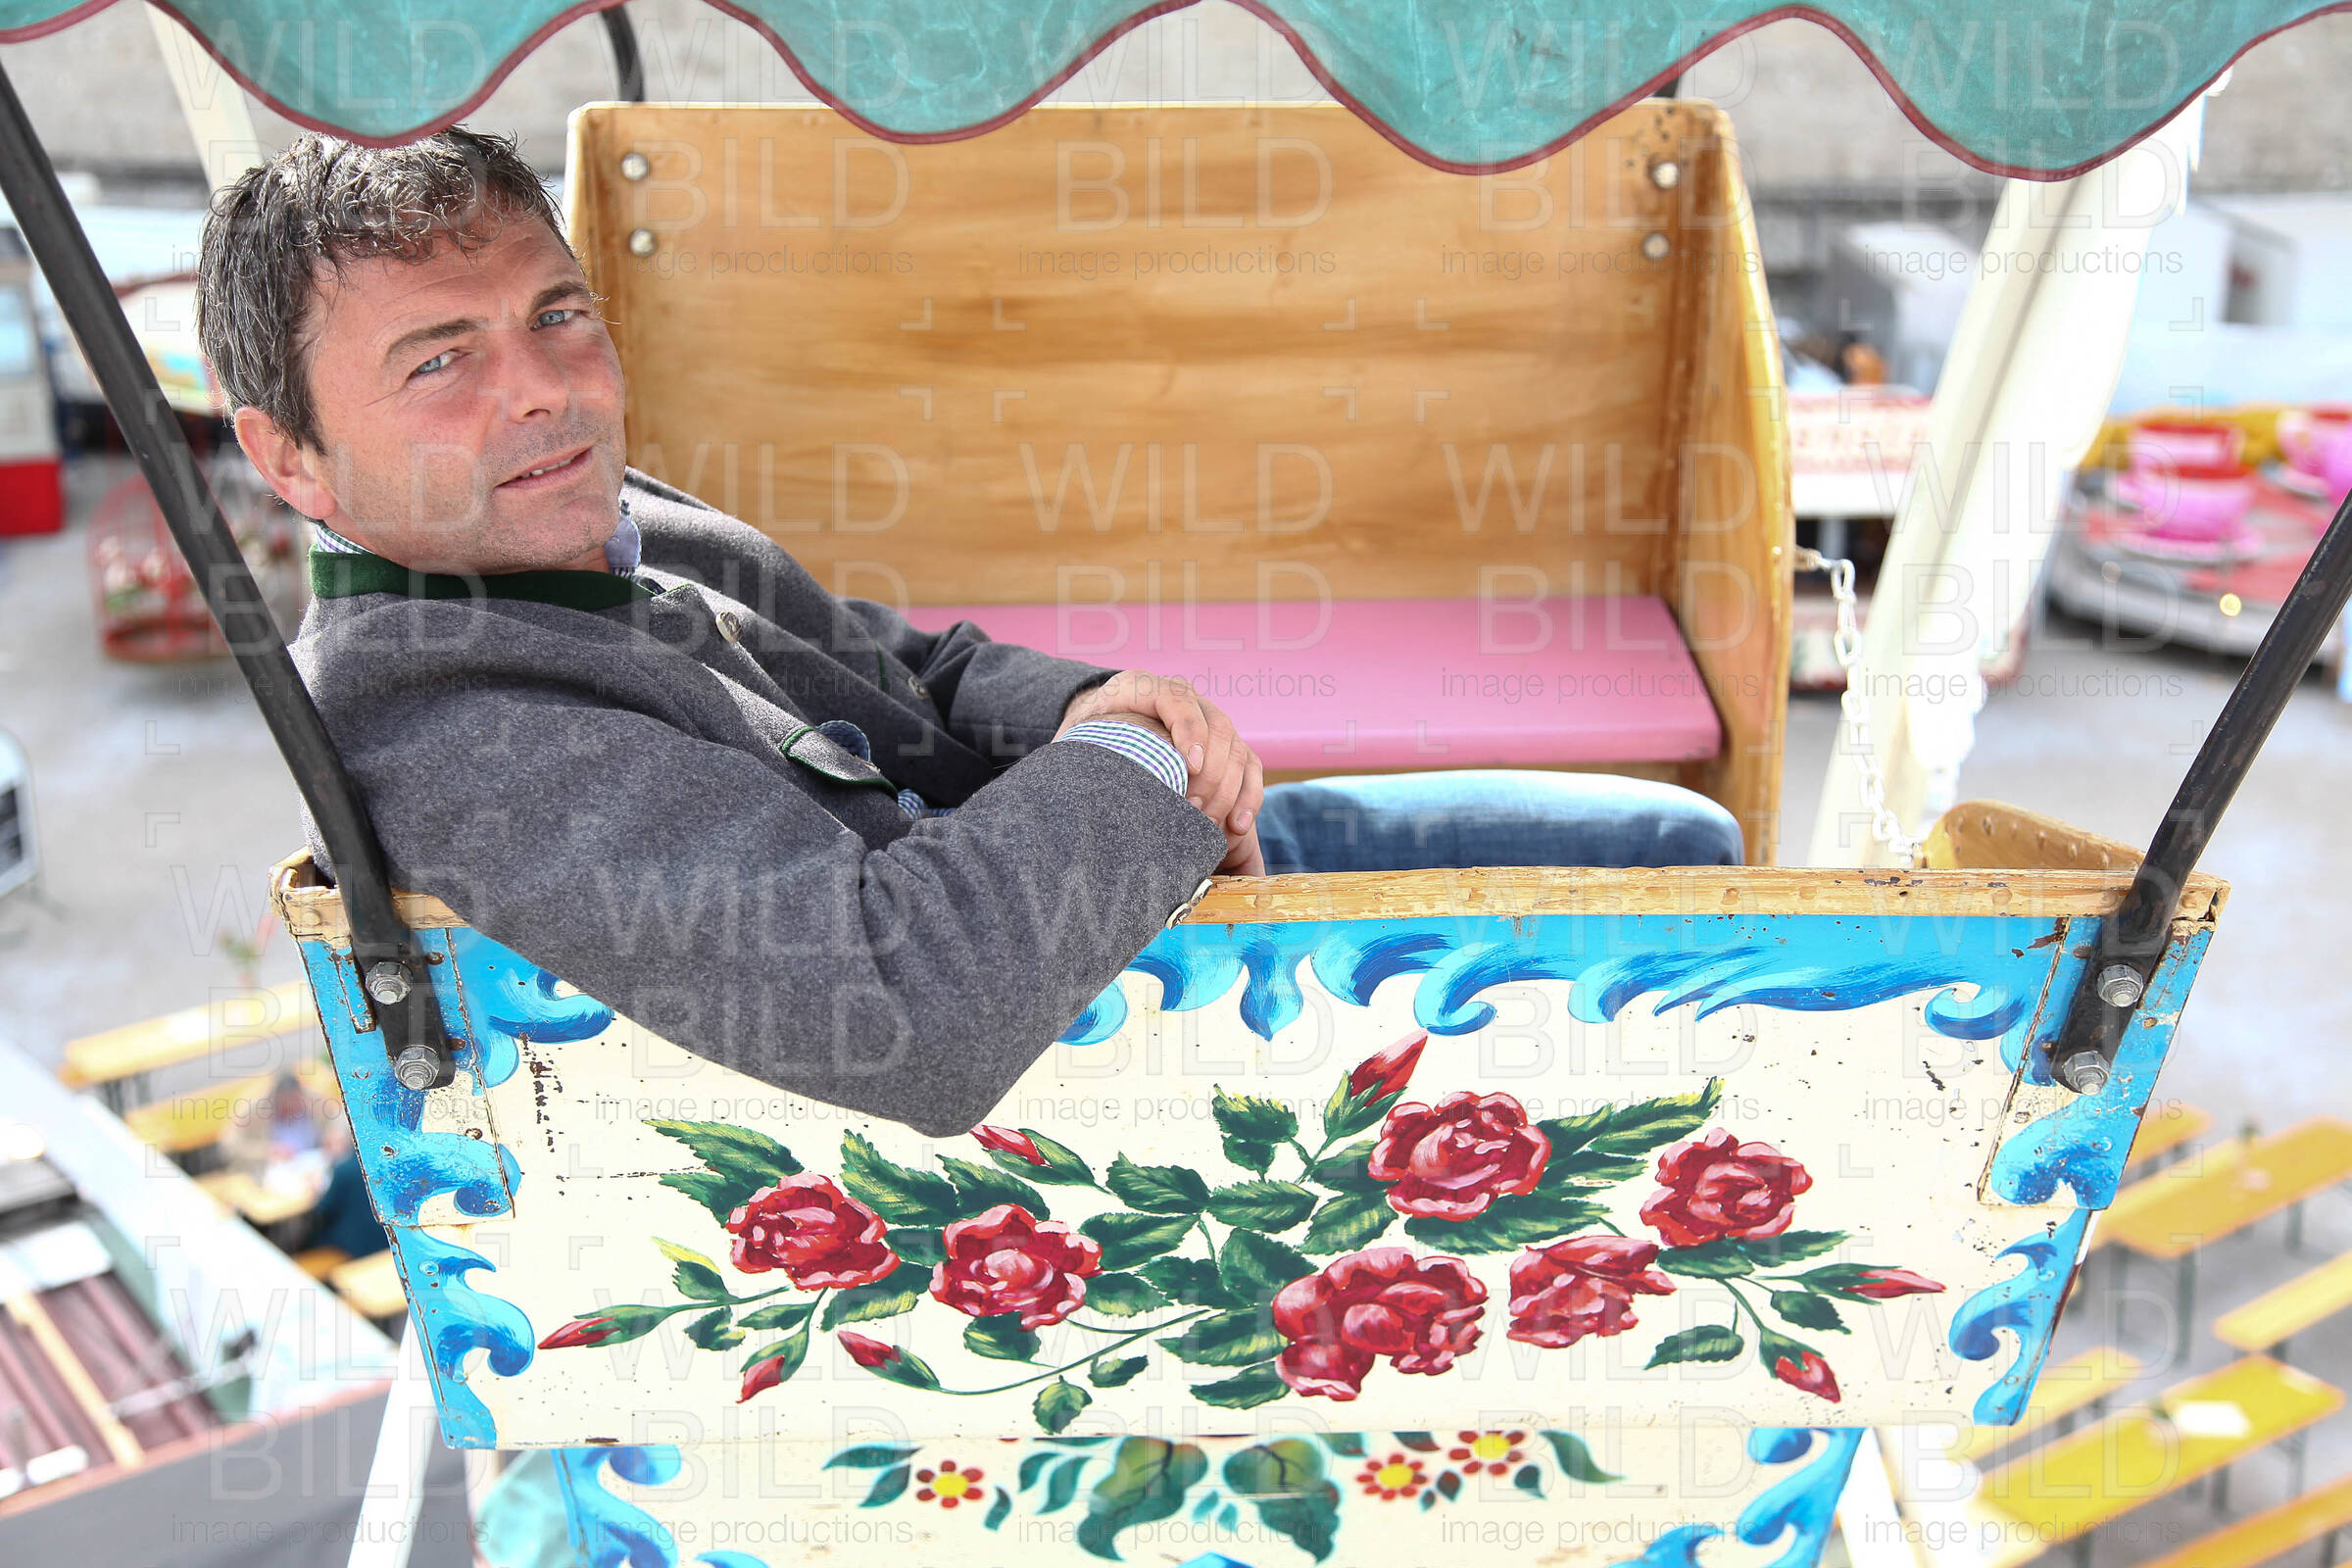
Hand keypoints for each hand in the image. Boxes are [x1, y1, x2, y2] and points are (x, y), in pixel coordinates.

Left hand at [1060, 670, 1264, 874]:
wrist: (1100, 727)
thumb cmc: (1084, 738)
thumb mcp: (1073, 737)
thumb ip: (1076, 750)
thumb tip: (1078, 779)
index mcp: (1139, 686)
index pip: (1175, 698)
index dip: (1188, 729)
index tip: (1191, 765)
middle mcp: (1182, 697)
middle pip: (1216, 725)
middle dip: (1210, 772)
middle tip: (1191, 811)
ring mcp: (1208, 719)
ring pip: (1236, 748)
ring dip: (1228, 790)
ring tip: (1207, 825)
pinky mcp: (1225, 745)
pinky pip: (1250, 767)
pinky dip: (1248, 796)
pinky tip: (1237, 825)